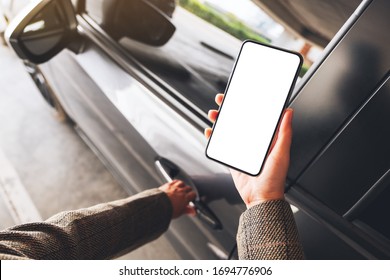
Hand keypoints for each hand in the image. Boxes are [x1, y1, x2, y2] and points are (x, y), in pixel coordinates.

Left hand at [159, 180, 196, 217]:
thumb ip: (188, 210)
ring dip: (182, 185)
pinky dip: (176, 182)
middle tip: (185, 195)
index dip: (192, 196)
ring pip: (182, 183)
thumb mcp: (180, 212)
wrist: (158, 205)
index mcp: (185, 198)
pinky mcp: (168, 185)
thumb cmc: (168, 209)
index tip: (191, 199)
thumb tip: (194, 212)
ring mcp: (174, 187)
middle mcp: (181, 191)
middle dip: (188, 191)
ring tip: (180, 189)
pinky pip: (175, 181)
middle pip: (188, 187)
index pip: (193, 194)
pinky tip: (175, 185)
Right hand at [205, 93, 292, 208]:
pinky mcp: (232, 159)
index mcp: (266, 139)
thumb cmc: (274, 180)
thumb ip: (284, 133)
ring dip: (220, 121)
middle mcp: (253, 143)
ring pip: (228, 131)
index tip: (242, 95)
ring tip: (214, 114)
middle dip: (229, 109)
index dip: (248, 104)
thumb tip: (289, 113)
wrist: (261, 199)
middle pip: (239, 121)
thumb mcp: (281, 153)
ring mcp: (241, 150)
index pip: (256, 117)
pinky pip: (221, 145)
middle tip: (222, 101)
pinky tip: (210, 132)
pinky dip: (214, 138)